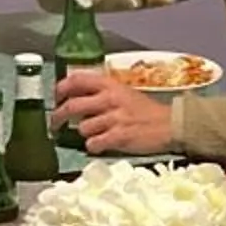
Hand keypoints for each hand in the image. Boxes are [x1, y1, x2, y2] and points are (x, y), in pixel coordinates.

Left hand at [50, 68, 173, 155]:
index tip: (56, 98)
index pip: (76, 79)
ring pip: (83, 128)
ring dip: (84, 134)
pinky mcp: (119, 136)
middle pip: (72, 106)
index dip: (61, 89)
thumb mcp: (124, 93)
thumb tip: (76, 99)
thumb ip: (102, 93)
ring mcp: (114, 118)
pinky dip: (93, 147)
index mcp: (110, 85)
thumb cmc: (146, 111)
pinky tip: (101, 145)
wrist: (170, 124)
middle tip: (55, 124)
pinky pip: (94, 144)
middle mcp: (110, 99)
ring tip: (95, 135)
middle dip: (58, 117)